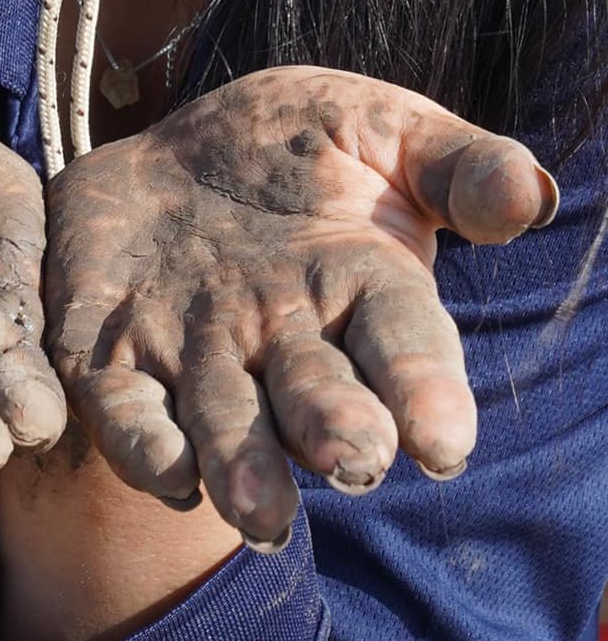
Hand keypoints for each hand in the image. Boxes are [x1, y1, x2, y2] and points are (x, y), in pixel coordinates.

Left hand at [44, 67, 558, 549]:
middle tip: (353, 462)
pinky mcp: (112, 360)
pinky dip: (142, 446)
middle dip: (336, 433)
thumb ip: (456, 164)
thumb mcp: (376, 125)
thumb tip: (528, 197)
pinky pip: (126, 414)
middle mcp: (284, 339)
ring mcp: (198, 355)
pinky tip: (165, 471)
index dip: (425, 391)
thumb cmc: (295, 145)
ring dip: (242, 470)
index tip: (443, 441)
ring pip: (224, 425)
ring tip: (262, 515)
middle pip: (317, 397)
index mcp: (361, 285)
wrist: (169, 148)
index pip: (404, 343)